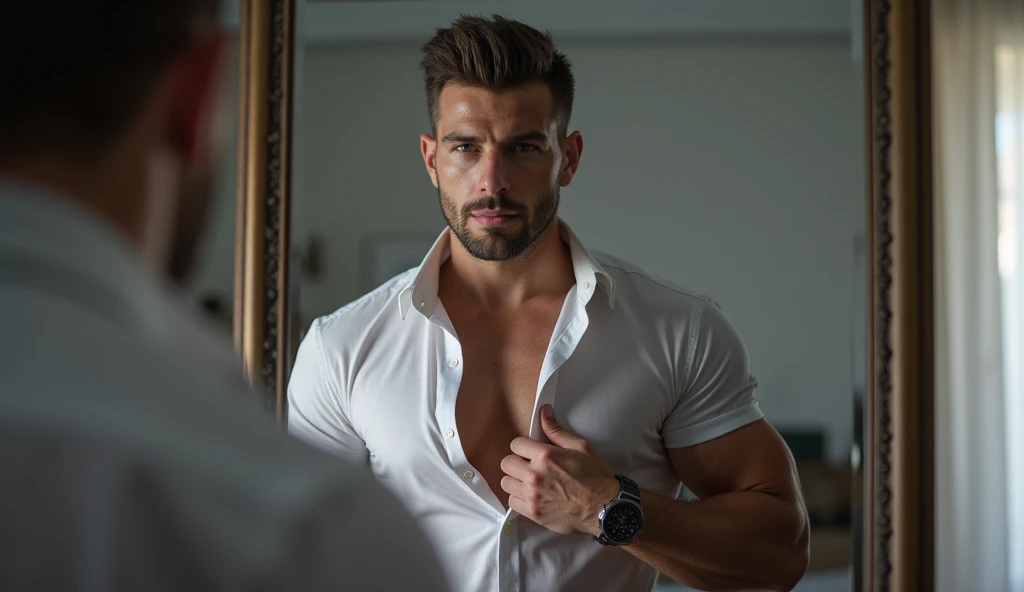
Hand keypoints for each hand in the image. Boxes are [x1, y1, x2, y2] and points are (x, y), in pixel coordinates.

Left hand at [500, 404, 619, 535]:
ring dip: (515, 480)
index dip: (523, 446)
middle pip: (506, 463)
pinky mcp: (533, 513)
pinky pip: (511, 502)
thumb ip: (556, 431)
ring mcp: (532, 496)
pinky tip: (532, 495)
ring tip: (529, 481)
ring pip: (505, 482)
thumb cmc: (595, 477)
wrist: (604, 508)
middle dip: (517, 461)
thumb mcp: (580, 447)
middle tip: (529, 465)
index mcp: (545, 456)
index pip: (515, 444)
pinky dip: (519, 498)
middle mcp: (534, 475)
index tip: (530, 451)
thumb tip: (544, 412)